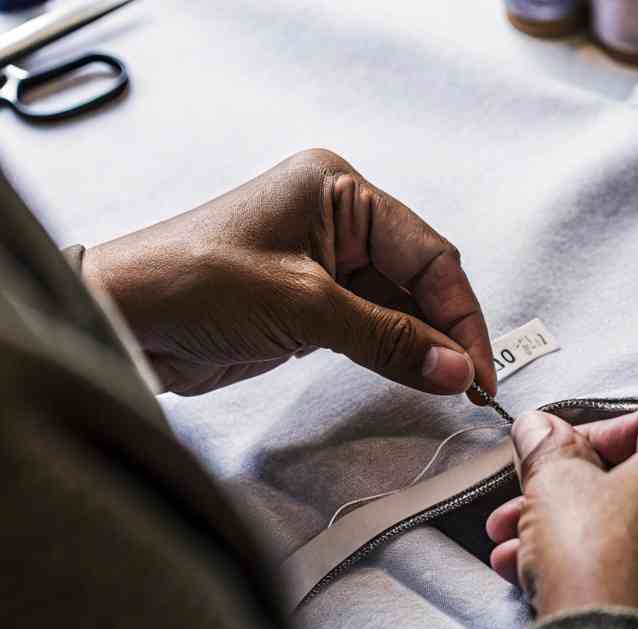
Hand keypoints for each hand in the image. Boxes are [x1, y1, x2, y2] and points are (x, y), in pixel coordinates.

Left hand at [83, 149, 495, 397]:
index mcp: (337, 190)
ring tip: (451, 386)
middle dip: (444, 330)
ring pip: (397, 305)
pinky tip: (416, 375)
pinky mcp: (310, 302)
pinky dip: (393, 352)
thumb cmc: (192, 283)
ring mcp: (323, 262)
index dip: (458, 312)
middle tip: (467, 382)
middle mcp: (335, 218)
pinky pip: (370, 326)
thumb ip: (388, 339)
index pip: (426, 252)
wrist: (118, 319)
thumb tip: (456, 370)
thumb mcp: (304, 307)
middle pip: (417, 277)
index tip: (475, 365)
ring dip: (422, 345)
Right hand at [486, 407, 637, 628]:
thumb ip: (546, 445)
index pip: (637, 423)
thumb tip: (538, 426)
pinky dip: (593, 559)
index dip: (578, 437)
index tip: (543, 454)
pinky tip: (534, 576)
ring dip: (563, 529)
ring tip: (512, 550)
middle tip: (516, 506)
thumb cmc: (598, 559)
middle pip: (627, 478)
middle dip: (558, 492)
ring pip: (627, 522)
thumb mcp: (555, 483)